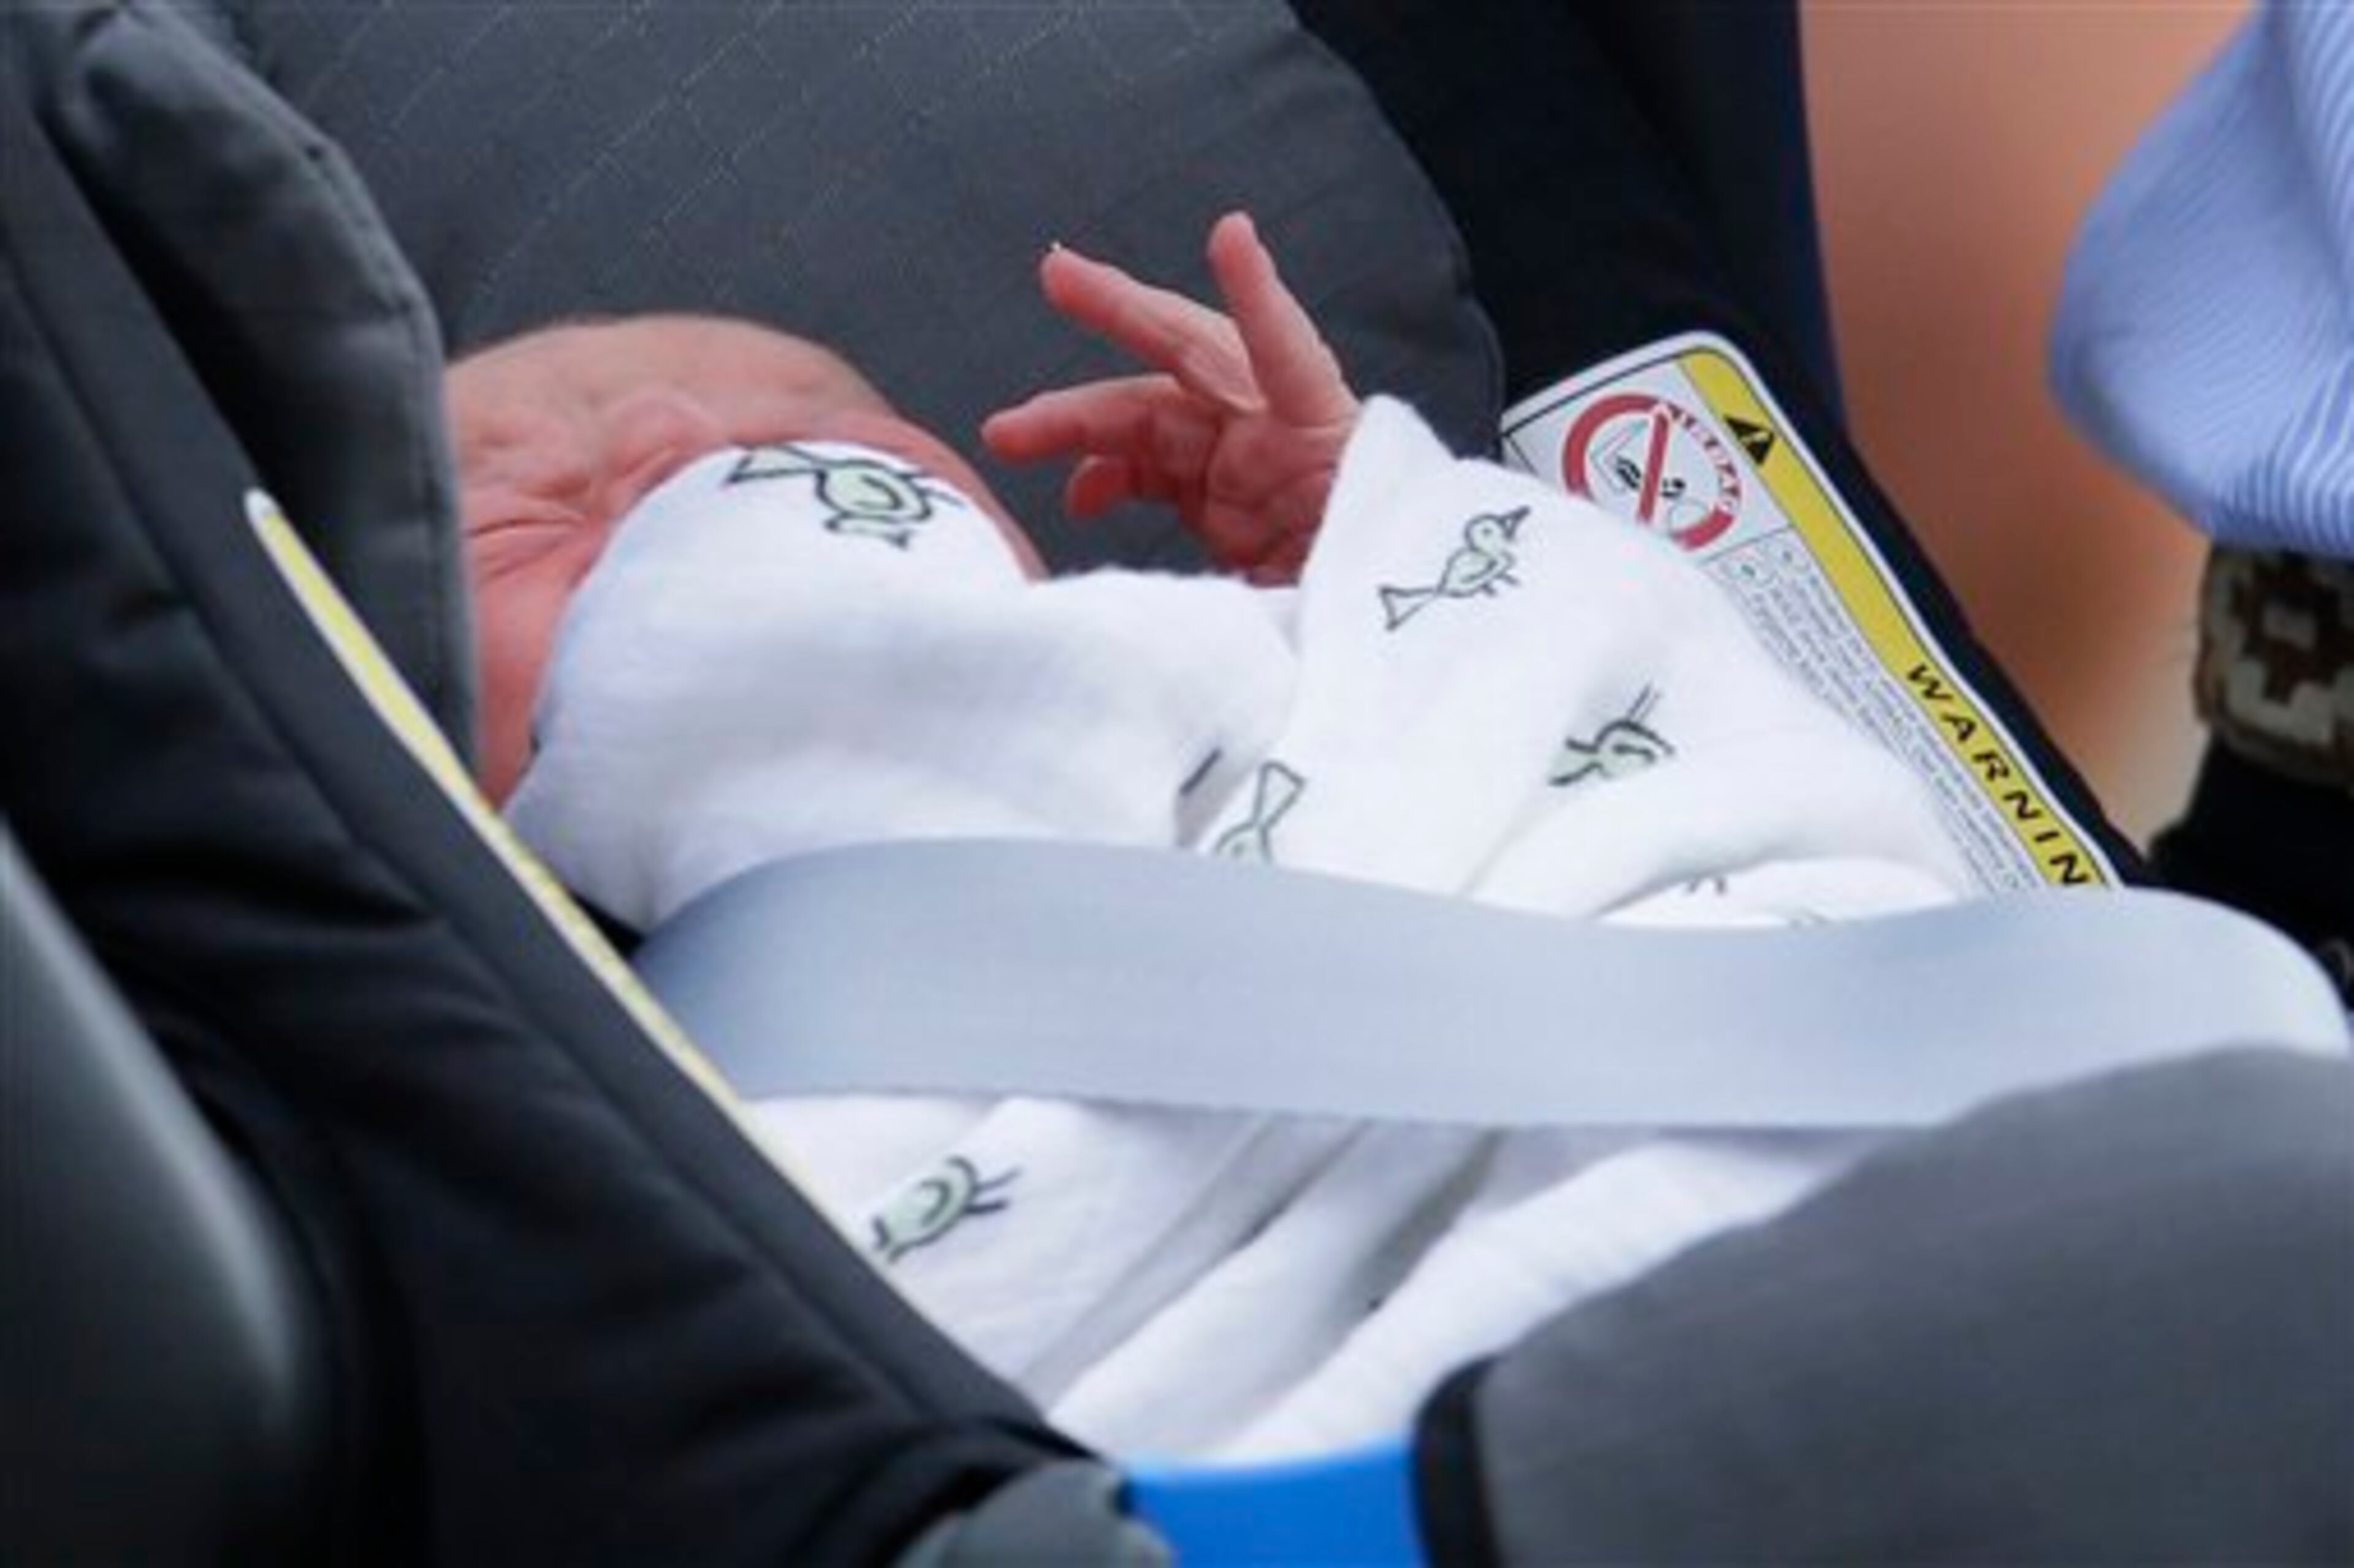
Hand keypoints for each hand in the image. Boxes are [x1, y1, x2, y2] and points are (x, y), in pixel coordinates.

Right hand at [981, 211, 1358, 583]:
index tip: (1229, 236)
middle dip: (1123, 311)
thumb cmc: (1373, 606)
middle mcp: (1282, 435)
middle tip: (1055, 274)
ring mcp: (1248, 463)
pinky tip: (1077, 496)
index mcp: (1325, 441)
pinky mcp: (1224, 500)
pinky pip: (1154, 466)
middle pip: (1194, 356)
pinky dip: (1108, 473)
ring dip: (1081, 420)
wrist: (1390, 656)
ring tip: (1009, 434)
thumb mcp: (1342, 588)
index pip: (1290, 356)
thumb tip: (1224, 600)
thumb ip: (1283, 576)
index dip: (1258, 297)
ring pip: (1151, 414)